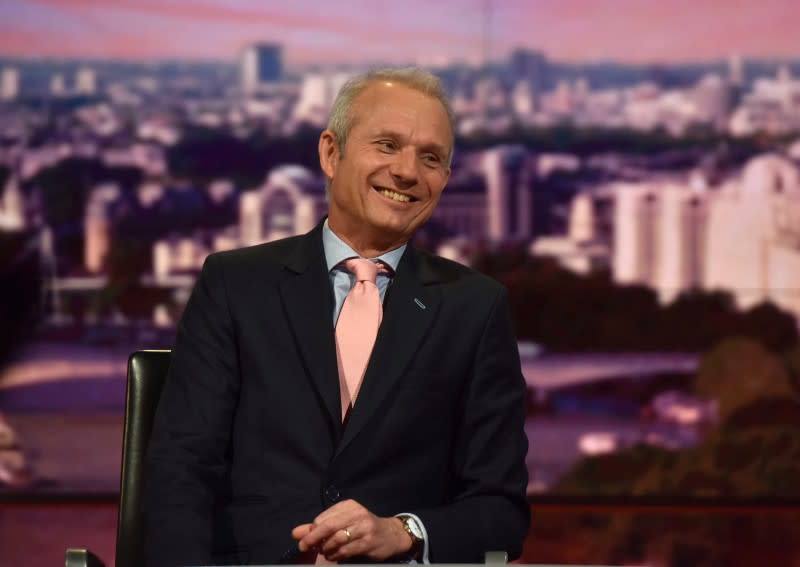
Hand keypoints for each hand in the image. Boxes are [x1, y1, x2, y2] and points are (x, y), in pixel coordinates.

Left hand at [291, 499, 411, 561]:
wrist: (391, 535)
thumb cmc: (363, 528)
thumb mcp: (342, 522)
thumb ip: (318, 527)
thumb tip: (296, 533)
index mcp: (348, 505)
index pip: (323, 517)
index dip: (311, 530)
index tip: (305, 539)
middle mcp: (357, 513)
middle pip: (328, 526)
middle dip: (312, 538)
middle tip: (304, 547)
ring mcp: (364, 528)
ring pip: (336, 539)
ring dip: (326, 548)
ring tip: (324, 552)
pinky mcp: (368, 542)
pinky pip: (346, 550)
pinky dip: (336, 555)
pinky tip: (334, 556)